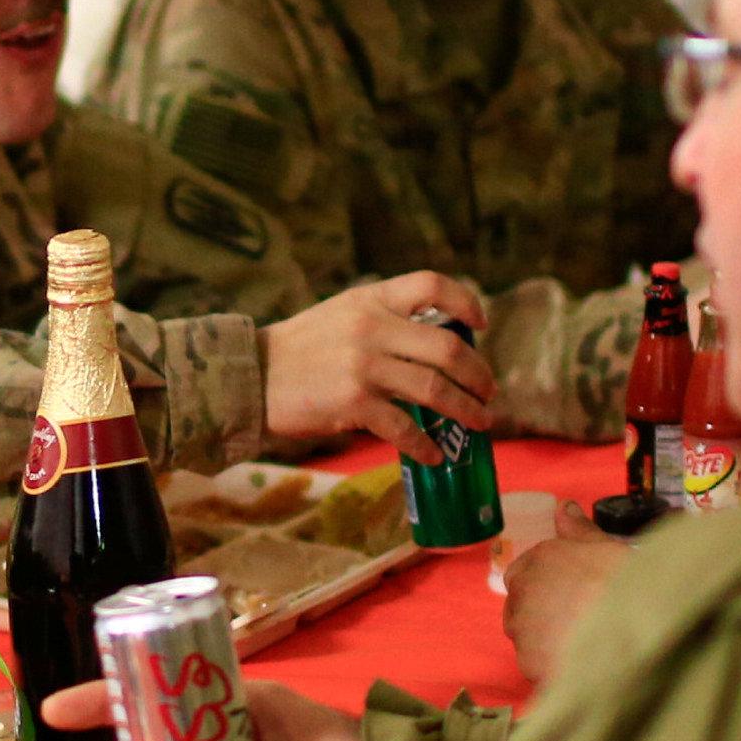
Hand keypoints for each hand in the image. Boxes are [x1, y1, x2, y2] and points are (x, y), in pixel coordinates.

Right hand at [262, 272, 496, 466]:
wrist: (251, 376)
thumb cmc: (299, 349)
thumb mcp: (341, 314)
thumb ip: (382, 319)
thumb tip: (433, 345)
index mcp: (371, 299)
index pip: (431, 285)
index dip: (465, 301)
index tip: (480, 324)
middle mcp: (371, 327)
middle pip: (446, 348)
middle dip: (478, 374)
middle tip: (489, 391)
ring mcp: (364, 367)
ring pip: (434, 389)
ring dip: (465, 409)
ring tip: (480, 422)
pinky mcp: (353, 403)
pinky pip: (404, 428)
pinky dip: (424, 445)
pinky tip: (433, 455)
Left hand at [503, 508, 622, 684]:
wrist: (636, 631)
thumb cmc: (626, 585)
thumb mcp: (607, 548)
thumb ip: (580, 530)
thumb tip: (563, 507)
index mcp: (539, 559)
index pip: (523, 571)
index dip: (546, 584)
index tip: (568, 594)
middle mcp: (523, 592)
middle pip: (522, 605)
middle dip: (543, 612)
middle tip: (579, 620)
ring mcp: (522, 630)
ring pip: (527, 636)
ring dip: (545, 640)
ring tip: (583, 645)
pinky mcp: (529, 663)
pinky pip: (536, 664)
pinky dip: (551, 665)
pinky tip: (580, 663)